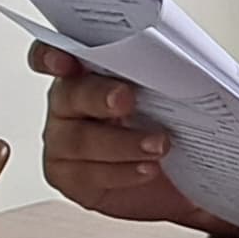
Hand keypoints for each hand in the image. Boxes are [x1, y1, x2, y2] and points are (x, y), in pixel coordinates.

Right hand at [34, 43, 238, 232]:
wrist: (180, 181)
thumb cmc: (171, 129)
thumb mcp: (174, 97)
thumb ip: (165, 75)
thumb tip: (187, 63)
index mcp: (88, 73)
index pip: (54, 56)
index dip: (51, 56)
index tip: (67, 60)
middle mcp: (70, 104)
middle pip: (68, 94)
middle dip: (99, 95)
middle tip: (126, 99)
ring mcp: (63, 141)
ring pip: (79, 139)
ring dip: (121, 142)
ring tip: (158, 145)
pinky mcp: (69, 176)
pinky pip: (87, 174)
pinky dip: (121, 172)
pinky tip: (146, 169)